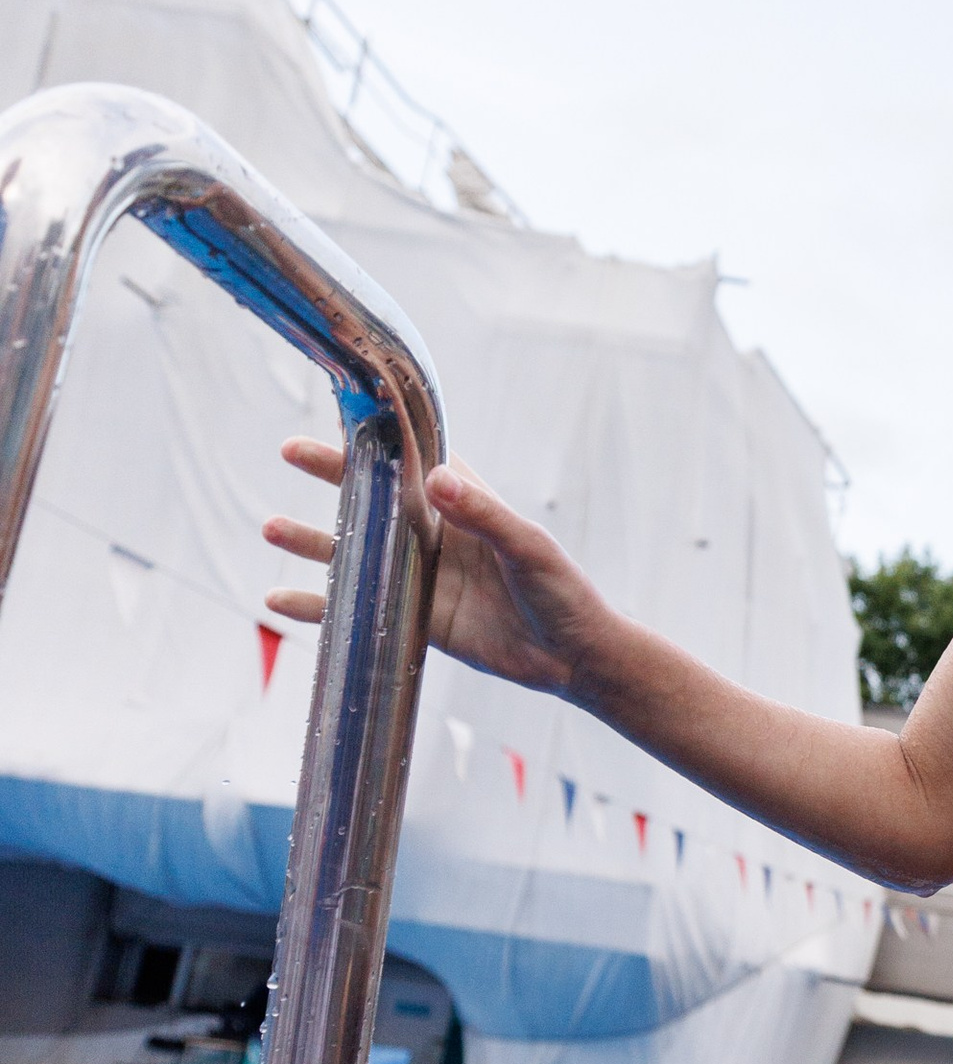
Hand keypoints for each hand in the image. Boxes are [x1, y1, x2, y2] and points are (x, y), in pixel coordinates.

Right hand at [266, 443, 609, 694]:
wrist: (572, 657)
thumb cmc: (561, 591)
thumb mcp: (526, 547)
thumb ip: (483, 514)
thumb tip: (436, 478)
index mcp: (463, 503)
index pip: (414, 458)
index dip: (381, 434)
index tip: (345, 406)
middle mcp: (434, 533)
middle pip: (371, 497)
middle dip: (333, 474)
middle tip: (290, 451)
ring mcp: (419, 575)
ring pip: (353, 553)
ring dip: (312, 540)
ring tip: (269, 527)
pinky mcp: (412, 618)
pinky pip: (354, 610)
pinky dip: (317, 607)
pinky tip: (278, 601)